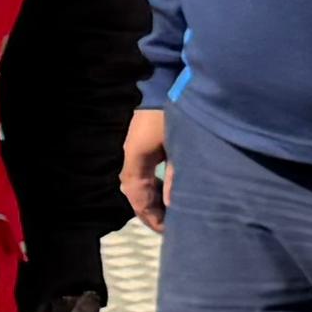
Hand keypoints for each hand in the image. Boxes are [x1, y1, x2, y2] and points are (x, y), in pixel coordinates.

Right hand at [119, 110, 173, 229]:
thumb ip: (176, 176)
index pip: (138, 196)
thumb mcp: (180, 146)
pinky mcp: (144, 139)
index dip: (151, 217)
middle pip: (136, 191)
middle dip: (151, 211)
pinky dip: (155, 184)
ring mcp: (136, 145)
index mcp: (136, 157)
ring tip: (169, 212)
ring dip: (152, 198)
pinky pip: (145, 169)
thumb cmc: (176, 112)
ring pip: (139, 180)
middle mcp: (131, 153)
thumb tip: (172, 205)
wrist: (169, 78)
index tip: (167, 233)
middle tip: (169, 228)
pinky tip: (167, 190)